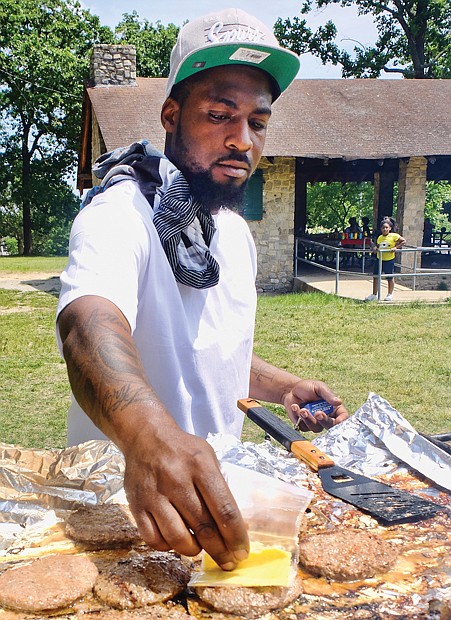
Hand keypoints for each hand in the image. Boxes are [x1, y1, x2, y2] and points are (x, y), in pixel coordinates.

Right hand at [122, 421, 248, 570]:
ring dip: (193, 550)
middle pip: (203, 527)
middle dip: (220, 551)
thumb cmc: (183, 450)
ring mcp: (154, 494)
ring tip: (200, 548)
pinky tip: (175, 539)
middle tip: (228, 562)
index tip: (242, 553)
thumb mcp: (208, 457)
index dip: (236, 536)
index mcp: (200, 465)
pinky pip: (153, 539)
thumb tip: (235, 526)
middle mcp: (177, 479)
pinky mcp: (136, 504)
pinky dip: (168, 546)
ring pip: (177, 538)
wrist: (146, 436)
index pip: (224, 509)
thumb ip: (220, 487)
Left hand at [282, 379, 348, 432]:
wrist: (291, 390)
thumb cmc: (307, 387)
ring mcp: (315, 422)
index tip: (338, 420)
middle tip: (317, 413)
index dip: (342, 420)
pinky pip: (303, 426)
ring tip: (302, 409)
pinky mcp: (304, 425)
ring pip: (316, 428)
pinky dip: (298, 417)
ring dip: (309, 419)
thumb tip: (339, 401)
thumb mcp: (319, 387)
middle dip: (324, 420)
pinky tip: (295, 407)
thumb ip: (328, 394)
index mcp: (333, 408)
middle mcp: (326, 417)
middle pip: (330, 425)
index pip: (343, 417)